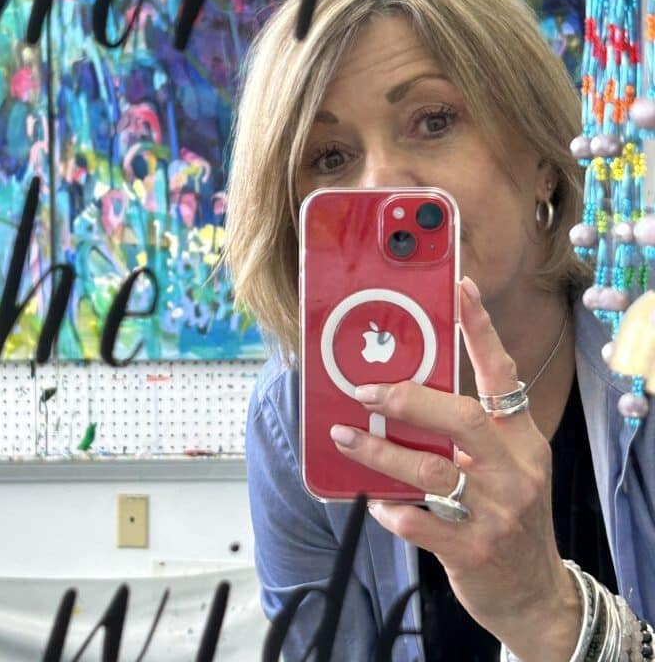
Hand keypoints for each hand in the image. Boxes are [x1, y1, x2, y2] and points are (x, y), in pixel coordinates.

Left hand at [328, 276, 579, 661]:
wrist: (535, 591)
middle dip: (409, 399)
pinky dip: (393, 509)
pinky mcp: (475, 550)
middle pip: (462, 417)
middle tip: (366, 389)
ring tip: (345, 435)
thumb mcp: (505, 466)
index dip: (481, 329)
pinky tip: (375, 502)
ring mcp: (498, 511)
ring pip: (431, 468)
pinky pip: (422, 522)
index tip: (461, 289)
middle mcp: (514, 468)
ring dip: (380, 450)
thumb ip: (469, 433)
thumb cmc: (510, 516)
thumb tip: (404, 394)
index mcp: (521, 438)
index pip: (502, 374)